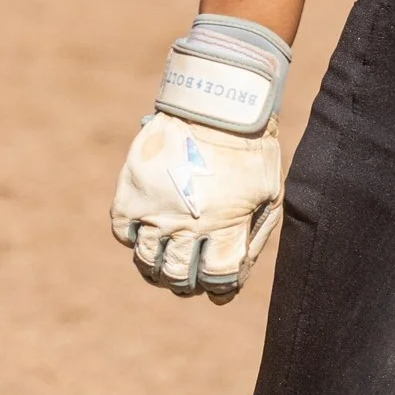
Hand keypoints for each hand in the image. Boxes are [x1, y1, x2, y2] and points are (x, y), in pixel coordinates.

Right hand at [110, 113, 283, 301]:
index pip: (217, 280)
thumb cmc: (251, 149)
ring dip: (158, 268)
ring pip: (148, 262)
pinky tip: (149, 232)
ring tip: (167, 261)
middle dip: (187, 284)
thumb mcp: (270, 191)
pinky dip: (134, 239)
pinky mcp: (130, 195)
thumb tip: (236, 271)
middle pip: (178, 277)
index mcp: (226, 226)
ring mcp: (155, 211)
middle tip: (190, 278)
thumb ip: (254, 235)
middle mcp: (187, 225)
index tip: (219, 289)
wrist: (217, 104)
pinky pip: (124, 234)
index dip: (219, 290)